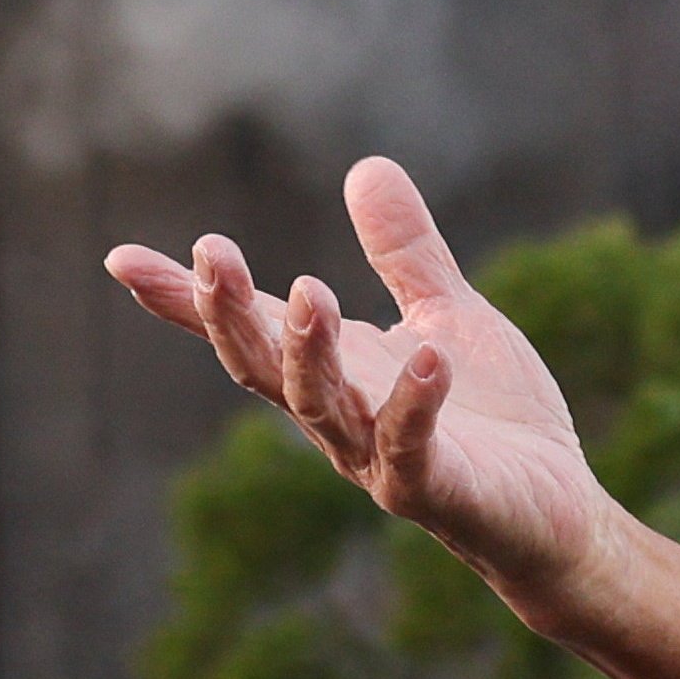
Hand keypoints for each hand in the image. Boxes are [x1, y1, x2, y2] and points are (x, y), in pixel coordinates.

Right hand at [106, 158, 614, 606]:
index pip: (248, 330)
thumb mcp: (445, 316)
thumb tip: (366, 165)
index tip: (119, 258)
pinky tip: (429, 358)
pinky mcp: (437, 491)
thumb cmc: (496, 420)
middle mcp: (340, 420)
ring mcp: (381, 459)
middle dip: (230, 314)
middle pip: (262, 368)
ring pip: (321, 408)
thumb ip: (405, 252)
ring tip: (312, 289)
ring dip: (309, 352)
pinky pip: (411, 450)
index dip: (184, 300)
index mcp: (335, 373)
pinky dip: (414, 405)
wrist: (560, 513)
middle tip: (210, 251)